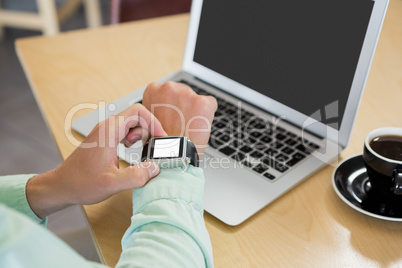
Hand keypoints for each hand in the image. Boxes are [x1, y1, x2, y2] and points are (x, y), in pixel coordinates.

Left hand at [26, 103, 166, 218]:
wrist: (61, 186)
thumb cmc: (80, 183)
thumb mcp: (112, 183)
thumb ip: (137, 176)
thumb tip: (155, 168)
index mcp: (109, 131)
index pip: (138, 112)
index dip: (154, 122)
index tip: (161, 138)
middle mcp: (107, 127)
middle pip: (137, 116)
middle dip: (149, 130)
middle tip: (152, 147)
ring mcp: (104, 133)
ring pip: (131, 123)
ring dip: (141, 135)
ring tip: (141, 150)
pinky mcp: (103, 140)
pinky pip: (124, 131)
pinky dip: (133, 139)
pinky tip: (131, 151)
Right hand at [142, 81, 217, 156]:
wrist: (172, 155)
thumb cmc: (160, 142)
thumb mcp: (150, 119)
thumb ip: (157, 107)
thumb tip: (164, 106)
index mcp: (154, 90)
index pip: (168, 90)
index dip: (172, 105)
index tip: (172, 114)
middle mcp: (169, 88)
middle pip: (183, 92)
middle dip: (184, 106)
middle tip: (181, 122)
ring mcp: (187, 94)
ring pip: (197, 99)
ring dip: (195, 110)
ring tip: (189, 126)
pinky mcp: (203, 102)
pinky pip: (211, 104)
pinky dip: (208, 115)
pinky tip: (199, 126)